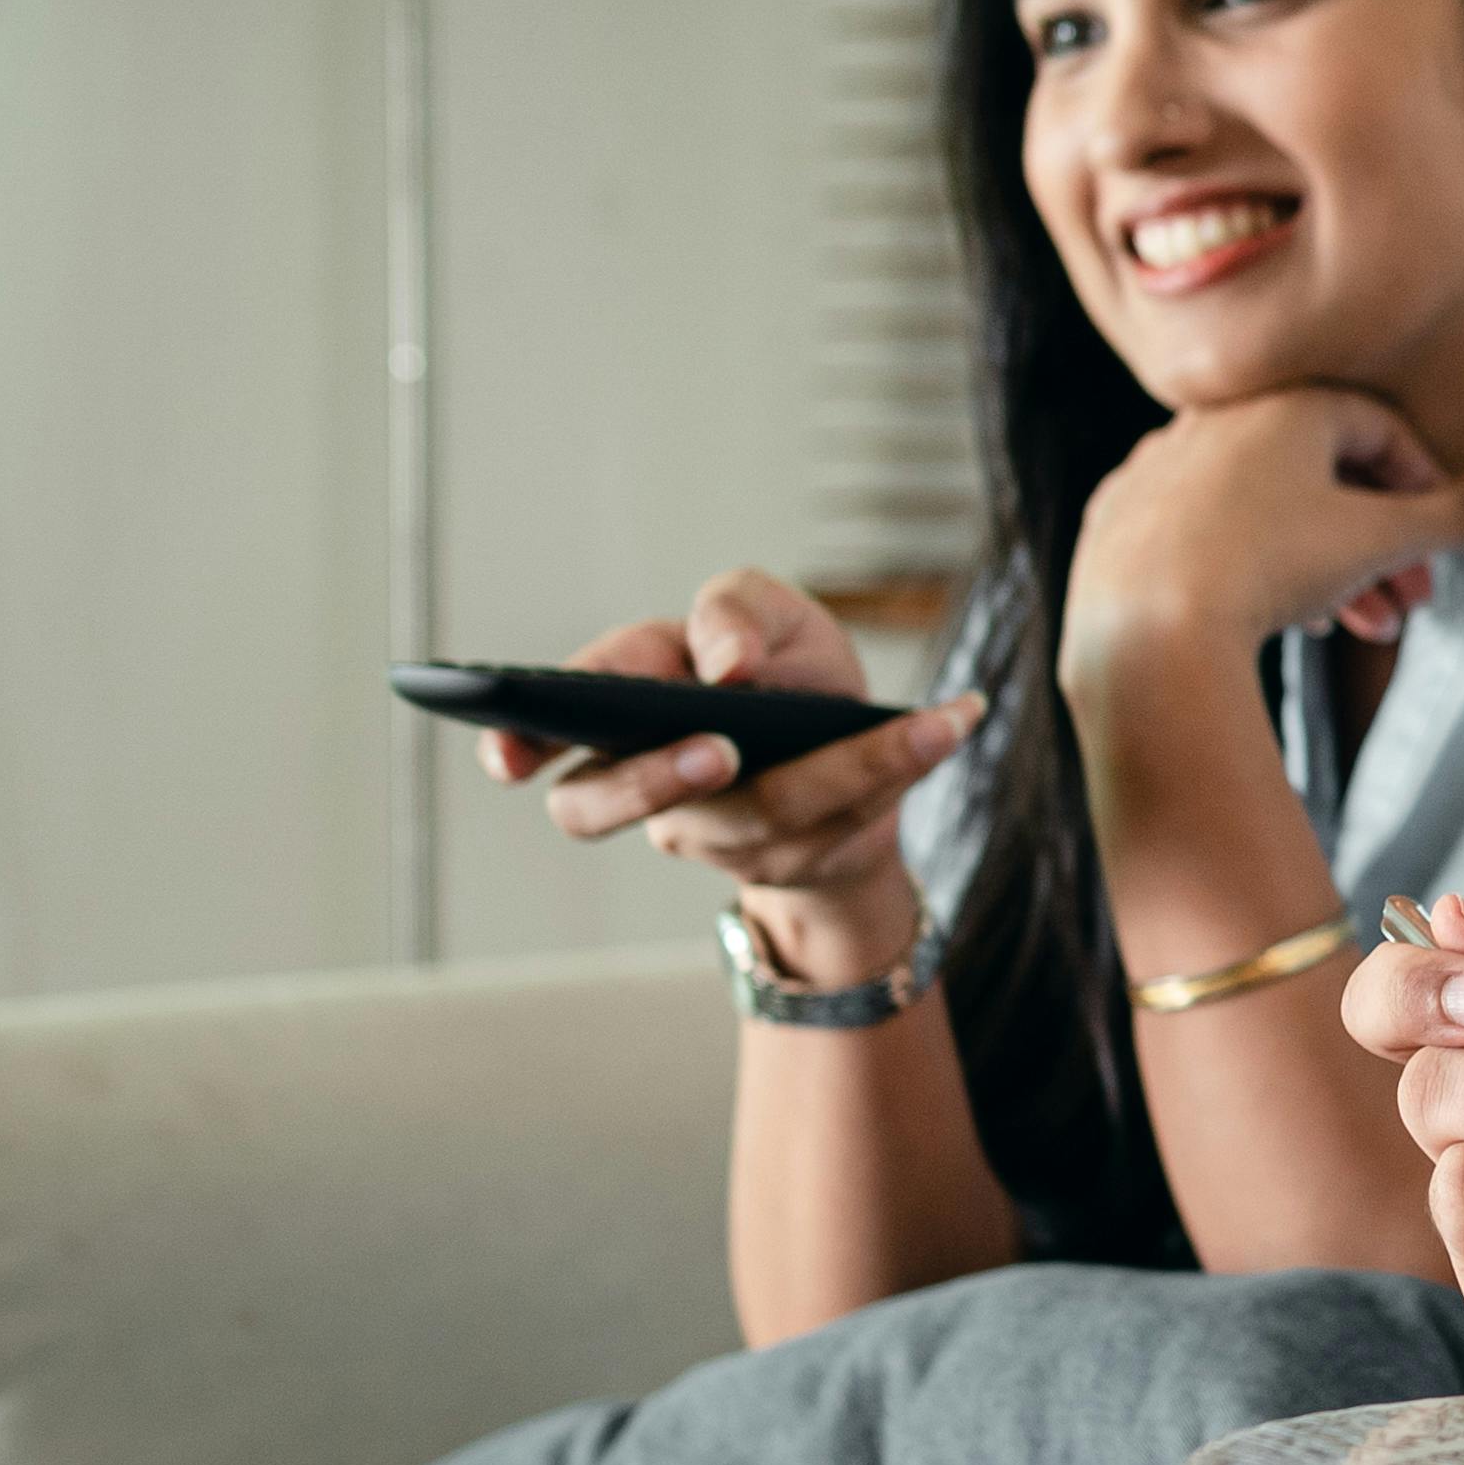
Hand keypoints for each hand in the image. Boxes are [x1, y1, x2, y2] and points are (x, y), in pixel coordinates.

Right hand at [496, 568, 981, 985]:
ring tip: (913, 725)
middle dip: (651, 782)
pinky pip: (835, 824)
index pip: (558, 713)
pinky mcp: (785, 856)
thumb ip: (735, 609)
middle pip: (598, 804)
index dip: (521, 735)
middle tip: (718, 749)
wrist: (854, 747)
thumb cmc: (785, 668)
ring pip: (748, 823)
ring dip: (834, 770)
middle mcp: (650, 773)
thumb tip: (724, 662)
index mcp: (626, 694)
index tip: (509, 751)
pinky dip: (900, 764)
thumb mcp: (767, 611)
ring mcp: (711, 829)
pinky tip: (954, 717)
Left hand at [1066, 389, 1463, 676]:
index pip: (1377, 431)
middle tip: (1406, 609)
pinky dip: (1244, 566)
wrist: (1143, 634)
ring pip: (1258, 506)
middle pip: (1318, 475)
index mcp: (1282, 405)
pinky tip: (1269, 616)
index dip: (1422, 490)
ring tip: (1347, 626)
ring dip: (1316, 563)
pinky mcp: (1115, 518)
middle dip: (1374, 544)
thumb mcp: (1382, 540)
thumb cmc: (1266, 571)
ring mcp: (1156, 469)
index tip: (1439, 550)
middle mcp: (1213, 420)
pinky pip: (1198, 532)